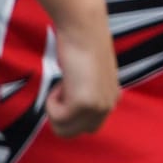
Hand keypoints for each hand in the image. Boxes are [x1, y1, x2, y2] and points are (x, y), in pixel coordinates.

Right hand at [44, 0, 119, 137]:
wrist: (84, 28)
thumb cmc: (81, 45)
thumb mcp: (88, 76)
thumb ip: (86, 93)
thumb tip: (70, 108)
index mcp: (111, 99)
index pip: (87, 126)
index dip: (70, 113)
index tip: (67, 90)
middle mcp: (108, 105)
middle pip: (74, 133)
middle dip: (60, 116)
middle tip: (63, 88)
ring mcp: (97, 107)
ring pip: (64, 130)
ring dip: (55, 109)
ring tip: (64, 84)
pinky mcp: (84, 104)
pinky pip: (56, 117)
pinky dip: (52, 102)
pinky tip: (63, 81)